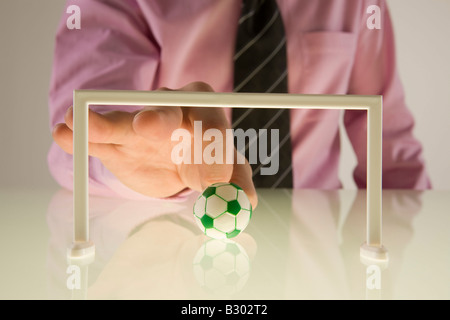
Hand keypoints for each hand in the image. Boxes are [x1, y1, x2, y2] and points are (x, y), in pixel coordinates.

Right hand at [52, 82, 256, 207]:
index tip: (214, 179)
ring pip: (121, 122)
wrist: (179, 160)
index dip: (214, 146)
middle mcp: (171, 110)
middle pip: (164, 112)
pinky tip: (64, 133)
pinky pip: (98, 137)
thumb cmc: (208, 160)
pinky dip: (80, 136)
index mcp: (206, 113)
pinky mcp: (116, 140)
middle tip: (147, 126)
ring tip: (78, 120)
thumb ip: (237, 184)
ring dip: (101, 123)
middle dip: (156, 119)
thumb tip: (245, 202)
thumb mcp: (228, 171)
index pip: (213, 122)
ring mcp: (139, 123)